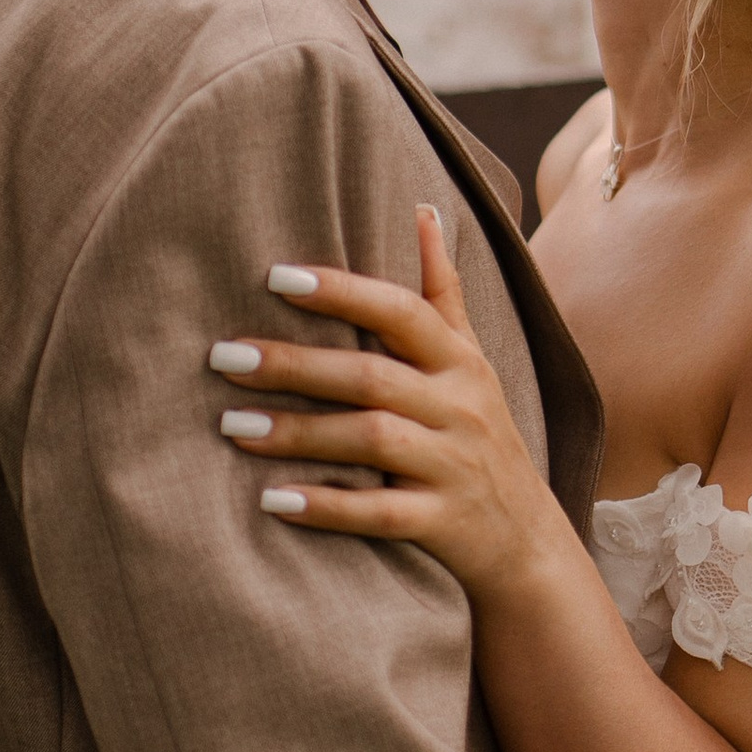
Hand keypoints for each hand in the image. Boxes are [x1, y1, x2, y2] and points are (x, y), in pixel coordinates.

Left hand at [209, 209, 566, 606]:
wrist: (527, 542)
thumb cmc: (482, 438)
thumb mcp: (473, 361)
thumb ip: (442, 291)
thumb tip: (423, 209)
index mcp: (460, 362)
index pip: (402, 312)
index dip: (342, 291)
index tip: (274, 276)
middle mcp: (460, 408)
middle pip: (373, 376)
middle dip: (297, 364)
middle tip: (225, 355)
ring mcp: (454, 467)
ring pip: (374, 441)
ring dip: (301, 432)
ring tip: (232, 425)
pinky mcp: (442, 523)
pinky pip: (381, 513)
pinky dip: (327, 507)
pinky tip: (273, 500)